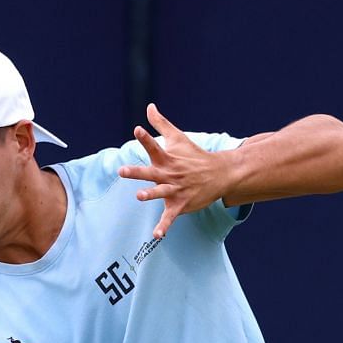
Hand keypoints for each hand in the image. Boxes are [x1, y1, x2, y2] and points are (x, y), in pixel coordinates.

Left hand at [116, 103, 233, 238]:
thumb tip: (149, 106)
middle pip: (150, 172)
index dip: (145, 138)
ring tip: (139, 196)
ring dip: (150, 195)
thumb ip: (160, 124)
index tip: (138, 129)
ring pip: (160, 193)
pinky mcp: (180, 204)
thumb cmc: (194, 156)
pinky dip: (164, 226)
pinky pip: (170, 217)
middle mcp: (169, 174)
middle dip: (137, 172)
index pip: (154, 146)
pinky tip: (156, 236)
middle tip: (122, 171)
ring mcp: (175, 190)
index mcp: (167, 158)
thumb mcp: (178, 138)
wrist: (220, 174)